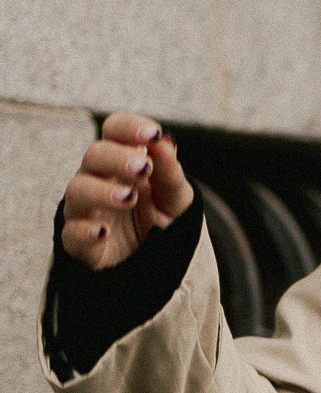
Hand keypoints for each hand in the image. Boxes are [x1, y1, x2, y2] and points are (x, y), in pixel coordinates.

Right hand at [60, 116, 193, 270]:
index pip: (114, 131)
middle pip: (93, 155)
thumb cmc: (162, 222)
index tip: (151, 134)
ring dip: (101, 191)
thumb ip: (170, 173)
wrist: (157, 265)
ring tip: (129, 198)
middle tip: (142, 168)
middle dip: (117, 158)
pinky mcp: (79, 243)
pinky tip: (102, 231)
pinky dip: (84, 231)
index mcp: (122, 161)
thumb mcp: (177, 199)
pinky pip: (70, 233)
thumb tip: (164, 142)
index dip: (129, 128)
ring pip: (76, 190)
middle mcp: (98, 179)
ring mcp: (86, 210)